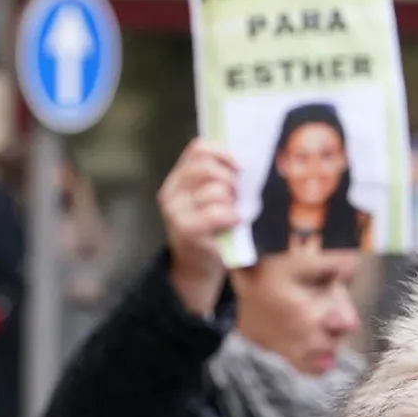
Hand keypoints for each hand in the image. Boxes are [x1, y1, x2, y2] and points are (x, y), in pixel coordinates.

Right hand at [156, 138, 238, 317]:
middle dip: (230, 178)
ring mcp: (176, 211)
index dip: (223, 153)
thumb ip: (217, 177)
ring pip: (215, 189)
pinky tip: (235, 222)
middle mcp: (172, 192)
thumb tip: (246, 156)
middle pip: (207, 166)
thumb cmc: (211, 230)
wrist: (197, 268)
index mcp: (177, 179)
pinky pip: (217, 211)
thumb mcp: (208, 198)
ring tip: (235, 211)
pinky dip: (232, 216)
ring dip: (232, 200)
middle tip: (238, 195)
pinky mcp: (187, 229)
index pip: (198, 148)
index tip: (239, 167)